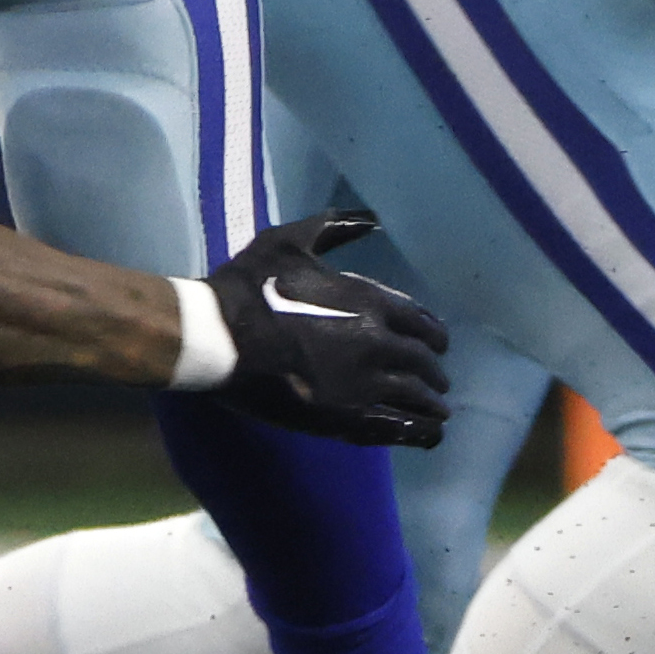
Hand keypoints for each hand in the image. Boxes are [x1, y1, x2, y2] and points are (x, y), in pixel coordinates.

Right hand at [194, 214, 452, 449]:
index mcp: (370, 302)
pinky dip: (418, 432)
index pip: (424, 323)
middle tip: (434, 380)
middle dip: (433, 373)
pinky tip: (428, 435)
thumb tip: (369, 218)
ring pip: (417, 399)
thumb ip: (333, 228)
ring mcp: (364, 385)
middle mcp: (378, 344)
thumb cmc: (250, 286)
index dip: (434, 336)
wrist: (218, 336)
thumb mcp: (290, 241)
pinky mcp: (345, 419)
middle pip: (424, 364)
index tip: (436, 345)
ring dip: (431, 404)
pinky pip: (397, 429)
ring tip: (436, 413)